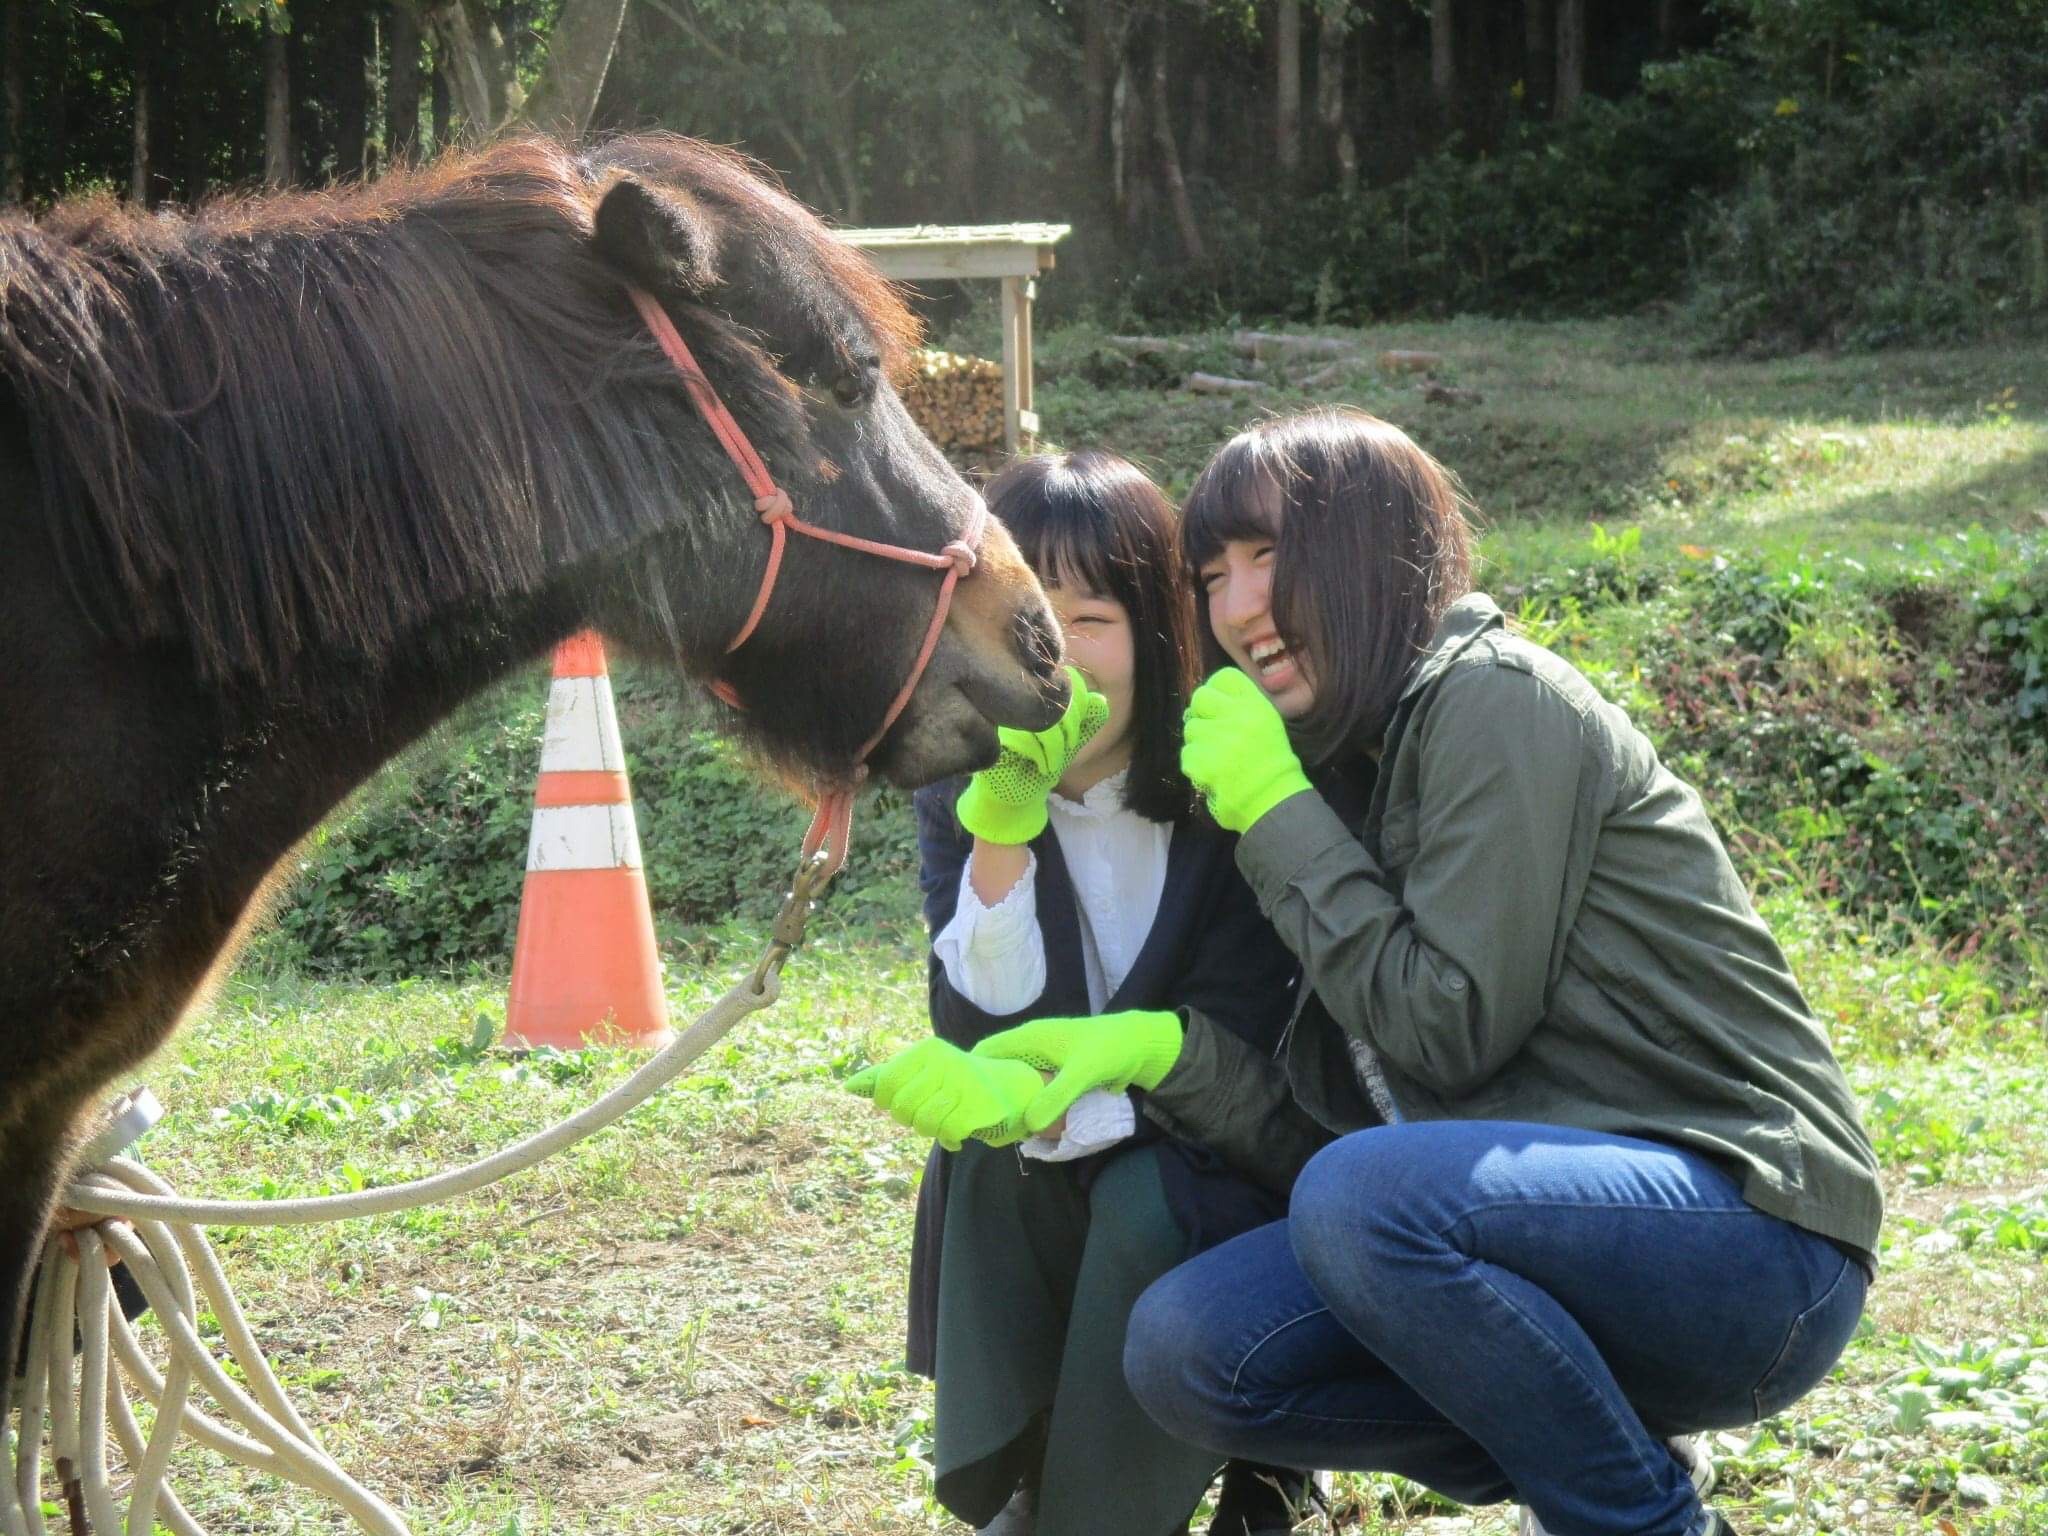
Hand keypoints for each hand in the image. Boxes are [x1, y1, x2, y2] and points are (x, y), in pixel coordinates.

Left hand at [845, 1037, 1043, 1150]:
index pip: (885, 1085)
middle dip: (911, 1119)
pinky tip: (960, 1132)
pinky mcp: (980, 1105)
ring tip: (945, 1121)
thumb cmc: (955, 1082)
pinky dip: (951, 1139)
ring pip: (923, 1123)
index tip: (908, 1101)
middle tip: (931, 1112)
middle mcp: (945, 1060)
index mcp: (926, 1050)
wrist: (1011, 1087)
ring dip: (932, 1130)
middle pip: (901, 1107)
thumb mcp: (921, 1073)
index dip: (889, 1102)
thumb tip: (848, 1086)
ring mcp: (964, 1082)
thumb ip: (885, 1078)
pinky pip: (947, 1133)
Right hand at [955, 666, 1109, 844]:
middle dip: (1069, 728)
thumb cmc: (1042, 762)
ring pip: (1038, 719)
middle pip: (1050, 698)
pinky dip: (1041, 755)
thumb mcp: (1071, 741)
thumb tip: (1100, 700)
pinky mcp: (993, 740)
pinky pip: (1023, 739)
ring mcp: (999, 717)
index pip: (1060, 682)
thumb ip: (1087, 721)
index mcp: (1032, 692)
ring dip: (1056, 746)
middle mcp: (1013, 697)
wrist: (1019, 793)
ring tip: (1056, 762)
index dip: (1077, 703)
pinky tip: (1044, 767)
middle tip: (1070, 748)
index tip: (1077, 731)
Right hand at [971, 1010, 1182, 1135]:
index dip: (969, 1072)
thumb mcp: (1083, 1072)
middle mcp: (1029, 1048)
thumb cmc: (1109, 1049)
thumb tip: (1029, 1125)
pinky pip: (1030, 1089)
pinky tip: (1023, 1126)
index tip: (959, 1101)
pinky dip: (1024, 1105)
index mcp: (1029, 1038)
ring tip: (995, 1129)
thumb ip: (1056, 1096)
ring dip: (1006, 1101)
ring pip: (1012, 1081)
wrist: (1139, 1045)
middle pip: (995, 1069)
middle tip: (977, 1123)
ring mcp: (1042, 1061)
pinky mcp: (1054, 1074)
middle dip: (986, 1093)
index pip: (985, 1051)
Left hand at [1180, 668, 1311, 832]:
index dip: (1215, 689)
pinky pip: (1187, 754)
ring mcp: (1217, 738)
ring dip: (1199, 742)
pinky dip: (1196, 765)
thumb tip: (1205, 704)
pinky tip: (1213, 773)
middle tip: (1212, 731)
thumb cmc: (1271, 763)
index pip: (1224, 678)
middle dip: (1202, 713)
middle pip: (1201, 697)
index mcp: (1255, 705)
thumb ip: (1240, 708)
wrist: (1273, 800)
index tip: (1216, 705)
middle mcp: (1236, 716)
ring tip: (1217, 757)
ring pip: (1191, 728)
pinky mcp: (1202, 761)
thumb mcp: (1266, 724)